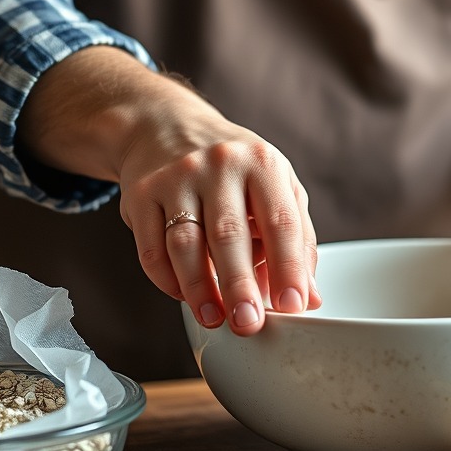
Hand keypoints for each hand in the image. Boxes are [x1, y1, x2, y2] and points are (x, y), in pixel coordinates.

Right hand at [17, 47, 319, 334]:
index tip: (293, 306)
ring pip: (186, 244)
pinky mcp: (141, 193)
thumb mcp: (274, 188)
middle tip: (248, 324)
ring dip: (199, 289)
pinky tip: (183, 297)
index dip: (289, 267)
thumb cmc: (233, 169)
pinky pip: (152, 247)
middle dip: (240, 285)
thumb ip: (296, 241)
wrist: (167, 127)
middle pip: (229, 234)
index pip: (281, 221)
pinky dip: (167, 280)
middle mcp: (221, 165)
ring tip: (214, 319)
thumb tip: (308, 297)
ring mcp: (177, 176)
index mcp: (263, 163)